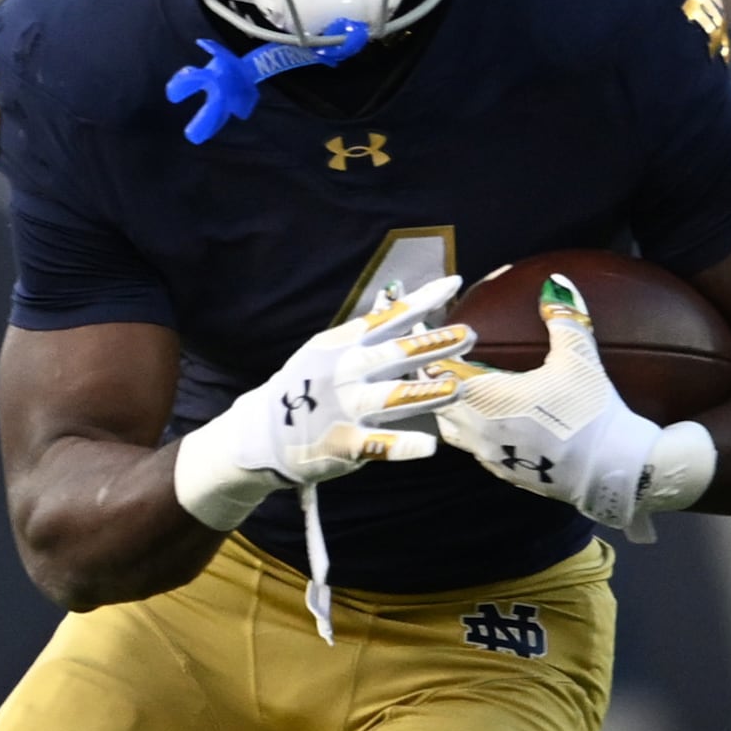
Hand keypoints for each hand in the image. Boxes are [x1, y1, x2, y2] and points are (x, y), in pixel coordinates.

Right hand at [170, 277, 473, 528]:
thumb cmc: (304, 386)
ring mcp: (346, 408)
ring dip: (428, 392)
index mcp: (344, 346)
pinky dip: (404, 446)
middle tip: (468, 335)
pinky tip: (429, 446)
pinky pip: (380, 445)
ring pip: (395, 398)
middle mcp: (347, 373)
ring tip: (455, 387)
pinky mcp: (345, 444)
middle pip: (398, 355)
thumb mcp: (326, 350)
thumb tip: (399, 303)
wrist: (263, 431)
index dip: (422, 301)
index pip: (389, 318)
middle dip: (435, 344)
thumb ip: (365, 334)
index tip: (452, 284)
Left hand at [435, 272, 716, 537]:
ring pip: (454, 432)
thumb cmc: (591, 410)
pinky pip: (476, 451)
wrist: (612, 470)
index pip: (444, 374)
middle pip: (440, 404)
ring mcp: (491, 457)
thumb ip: (564, 317)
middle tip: (449, 362)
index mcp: (489, 398)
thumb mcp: (580, 358)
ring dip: (454, 410)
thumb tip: (555, 281)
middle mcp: (480, 430)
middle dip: (441, 383)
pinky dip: (475, 433)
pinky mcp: (506, 474)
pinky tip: (494, 422)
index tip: (445, 341)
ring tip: (467, 391)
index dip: (441, 356)